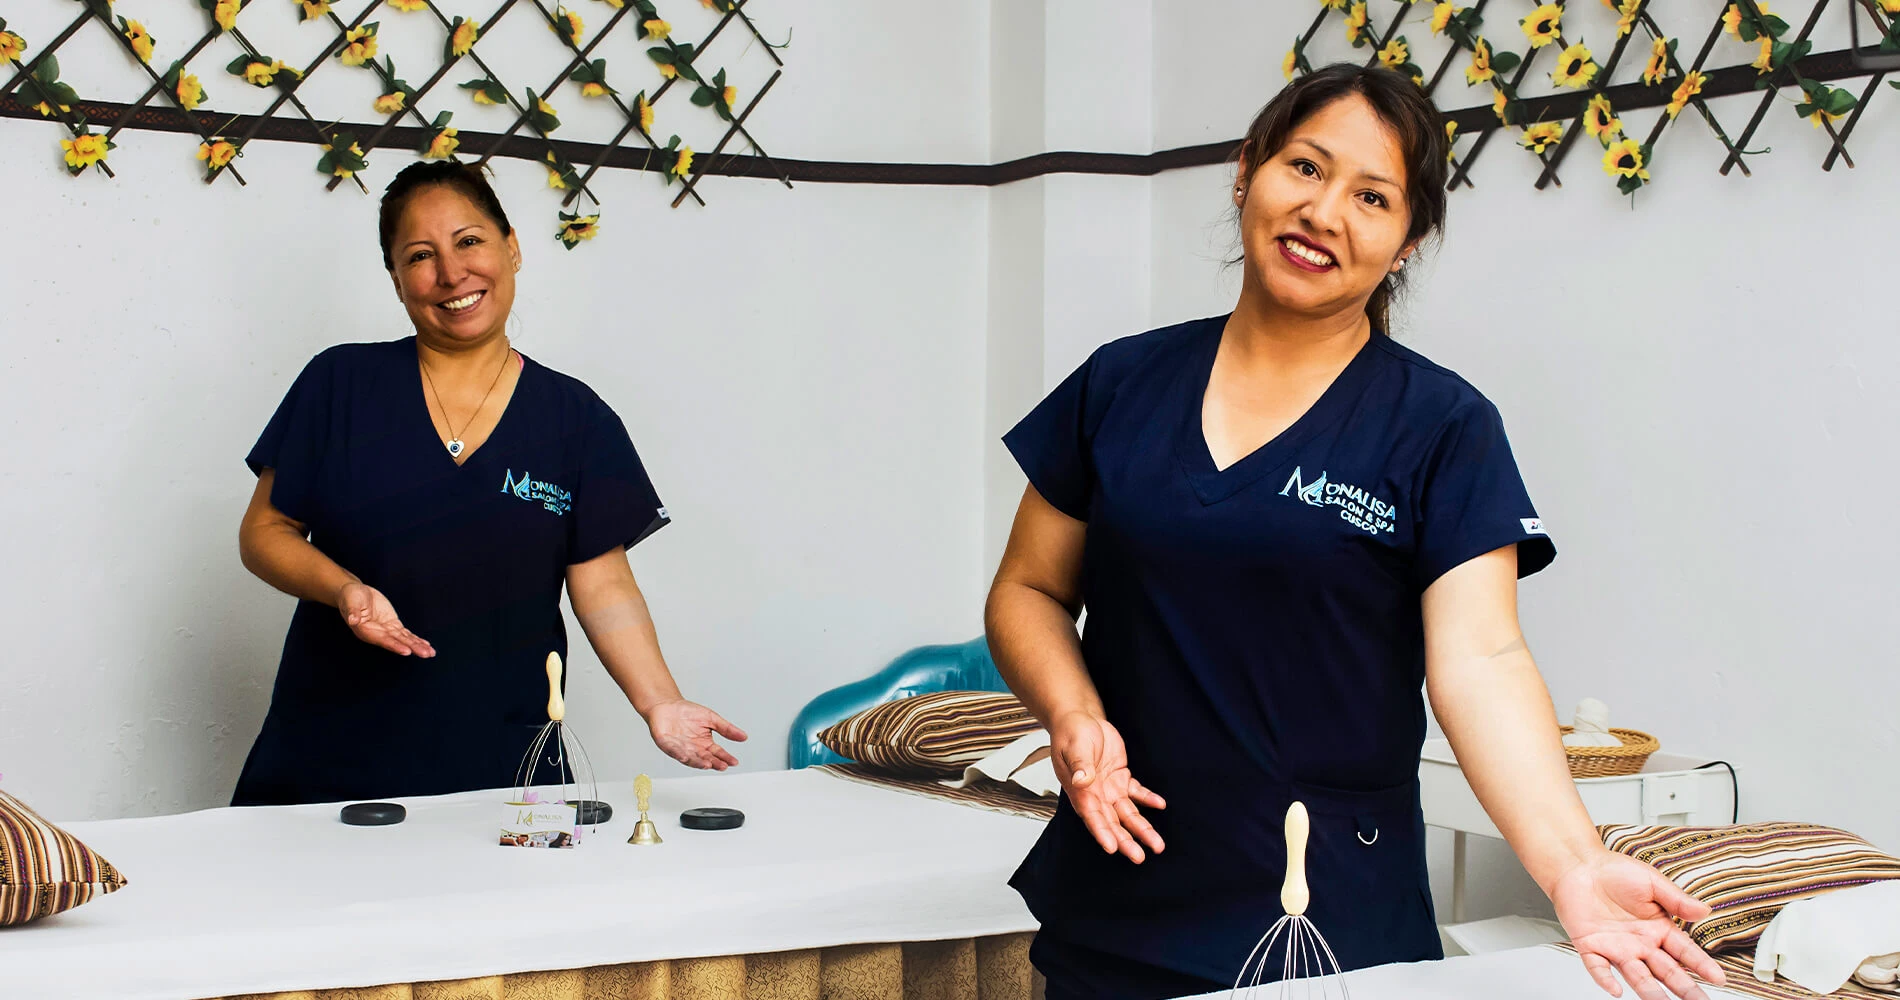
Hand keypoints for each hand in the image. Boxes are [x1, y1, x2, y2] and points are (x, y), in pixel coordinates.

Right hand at [336, 582, 433, 656]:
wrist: (354, 592)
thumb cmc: (350, 597)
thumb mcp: (351, 601)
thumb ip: (352, 612)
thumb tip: (352, 620)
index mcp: (366, 631)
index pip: (382, 639)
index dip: (394, 645)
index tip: (407, 651)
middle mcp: (377, 634)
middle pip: (397, 642)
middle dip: (412, 648)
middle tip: (426, 654)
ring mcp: (386, 630)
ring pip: (404, 640)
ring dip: (417, 646)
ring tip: (430, 653)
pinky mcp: (392, 625)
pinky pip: (405, 634)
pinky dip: (415, 639)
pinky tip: (425, 645)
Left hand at [644, 699, 746, 769]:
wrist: (667, 705)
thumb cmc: (688, 712)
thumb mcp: (712, 718)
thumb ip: (726, 729)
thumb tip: (744, 736)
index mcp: (704, 744)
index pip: (717, 753)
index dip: (726, 758)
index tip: (734, 762)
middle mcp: (693, 749)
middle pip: (705, 759)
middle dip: (714, 763)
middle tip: (722, 766)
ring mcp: (680, 748)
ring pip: (691, 758)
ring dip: (698, 762)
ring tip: (708, 765)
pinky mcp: (666, 745)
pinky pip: (674, 751)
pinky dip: (679, 754)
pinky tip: (685, 757)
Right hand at [1049, 711, 1165, 863]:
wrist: (1080, 720)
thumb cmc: (1072, 733)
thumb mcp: (1074, 746)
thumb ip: (1080, 764)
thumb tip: (1081, 780)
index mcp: (1080, 791)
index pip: (1092, 816)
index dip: (1102, 832)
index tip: (1112, 848)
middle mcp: (1095, 795)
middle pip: (1112, 823)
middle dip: (1125, 840)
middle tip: (1139, 856)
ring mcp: (1109, 789)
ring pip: (1127, 814)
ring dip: (1141, 829)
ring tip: (1157, 845)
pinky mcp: (1121, 779)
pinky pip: (1137, 793)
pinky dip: (1148, 799)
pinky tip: (1160, 805)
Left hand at [1553, 849, 1726, 999]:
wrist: (1579, 865)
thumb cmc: (1614, 871)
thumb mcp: (1652, 882)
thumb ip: (1676, 899)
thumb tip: (1705, 910)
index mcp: (1659, 929)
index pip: (1685, 951)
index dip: (1701, 964)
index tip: (1718, 978)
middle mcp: (1641, 944)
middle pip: (1666, 971)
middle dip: (1683, 988)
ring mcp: (1616, 948)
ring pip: (1637, 975)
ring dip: (1649, 991)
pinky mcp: (1590, 946)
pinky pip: (1598, 967)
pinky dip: (1605, 979)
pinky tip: (1615, 990)